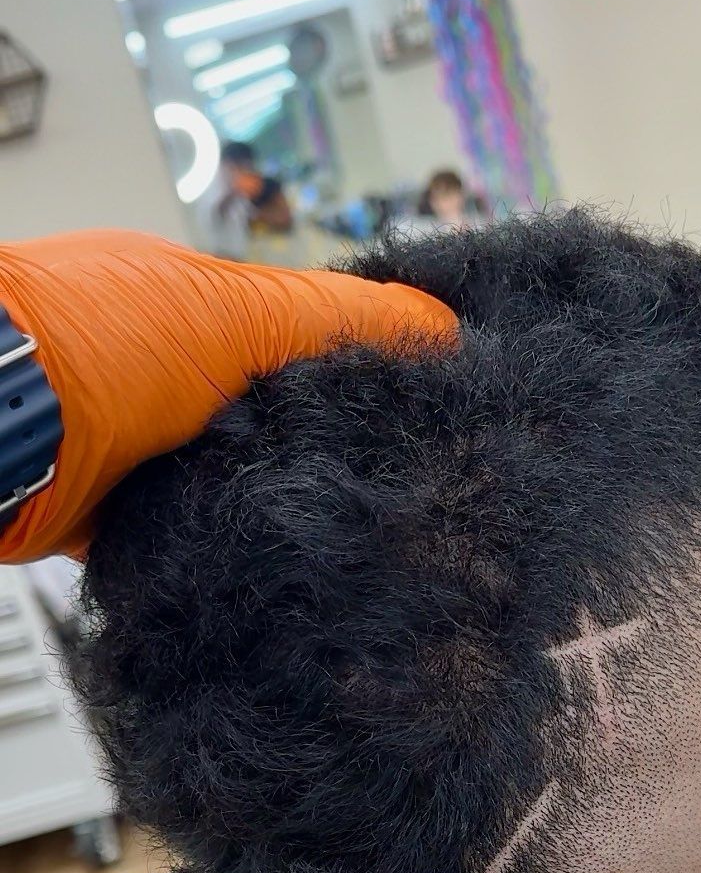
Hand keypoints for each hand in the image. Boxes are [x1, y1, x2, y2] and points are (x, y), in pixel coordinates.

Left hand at [0, 229, 455, 560]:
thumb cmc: (84, 342)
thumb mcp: (236, 311)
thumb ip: (339, 318)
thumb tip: (442, 324)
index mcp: (191, 308)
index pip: (300, 338)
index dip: (363, 371)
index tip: (425, 410)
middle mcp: (164, 377)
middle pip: (272, 421)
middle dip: (323, 451)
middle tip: (394, 488)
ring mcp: (136, 449)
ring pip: (233, 486)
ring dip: (272, 508)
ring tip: (341, 533)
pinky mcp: (115, 519)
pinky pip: (186, 544)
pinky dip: (218, 553)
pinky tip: (262, 564)